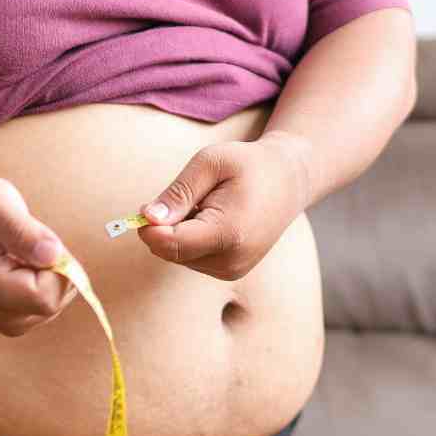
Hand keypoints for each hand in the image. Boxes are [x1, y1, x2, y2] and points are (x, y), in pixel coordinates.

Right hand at [0, 177, 76, 335]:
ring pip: (61, 296)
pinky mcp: (21, 319)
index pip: (46, 296)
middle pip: (58, 297)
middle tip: (21, 239)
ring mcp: (13, 323)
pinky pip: (56, 297)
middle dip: (54, 263)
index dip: (55, 265)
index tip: (33, 236)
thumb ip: (19, 227)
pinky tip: (18, 262)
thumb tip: (53, 256)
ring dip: (49, 267)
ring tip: (15, 250)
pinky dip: (47, 275)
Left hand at [138, 131, 314, 279]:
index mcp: (228, 233)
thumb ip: (178, 192)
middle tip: (190, 198)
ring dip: (179, 231)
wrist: (289, 181)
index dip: (149, 226)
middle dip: (165, 226)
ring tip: (209, 207)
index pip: (169, 244)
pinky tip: (213, 220)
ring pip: (177, 256)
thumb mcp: (211, 162)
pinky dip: (191, 239)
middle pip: (169, 251)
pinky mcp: (230, 273)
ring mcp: (232, 270)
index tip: (146, 205)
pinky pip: (191, 258)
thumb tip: (148, 218)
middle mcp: (231, 260)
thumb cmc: (248, 165)